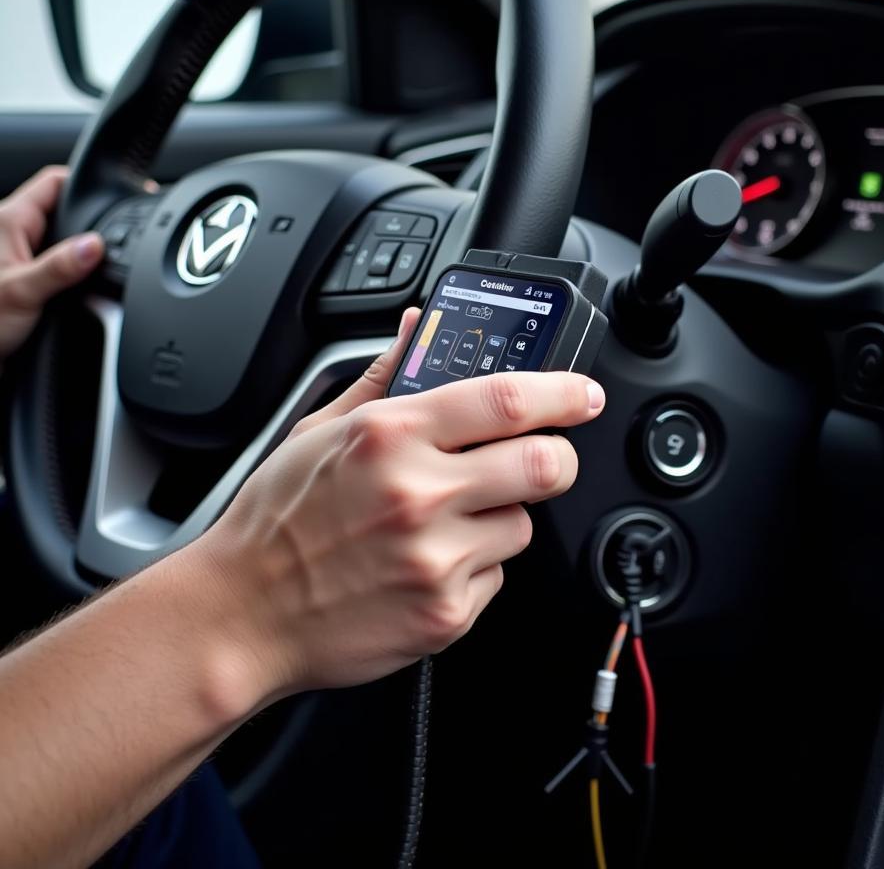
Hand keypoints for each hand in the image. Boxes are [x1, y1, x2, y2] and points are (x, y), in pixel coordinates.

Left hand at [0, 166, 104, 361]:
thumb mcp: (22, 292)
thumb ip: (61, 267)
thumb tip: (96, 245)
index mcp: (7, 221)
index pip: (54, 182)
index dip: (85, 185)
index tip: (115, 196)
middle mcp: (12, 235)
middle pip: (64, 213)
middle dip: (91, 226)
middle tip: (116, 242)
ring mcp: (18, 258)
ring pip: (63, 243)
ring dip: (81, 257)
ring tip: (97, 272)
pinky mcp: (24, 282)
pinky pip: (58, 268)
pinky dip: (73, 277)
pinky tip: (81, 292)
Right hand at [196, 308, 605, 704]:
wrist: (242, 615)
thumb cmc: (276, 521)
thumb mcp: (319, 430)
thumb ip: (383, 375)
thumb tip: (420, 327)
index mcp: (390, 436)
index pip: (505, 399)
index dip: (561, 392)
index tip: (582, 394)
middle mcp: (418, 494)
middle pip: (544, 464)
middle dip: (556, 458)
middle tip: (542, 458)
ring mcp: (435, 559)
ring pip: (522, 525)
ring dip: (501, 518)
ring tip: (445, 523)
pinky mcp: (445, 613)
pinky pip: (496, 577)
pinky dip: (475, 567)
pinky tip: (426, 564)